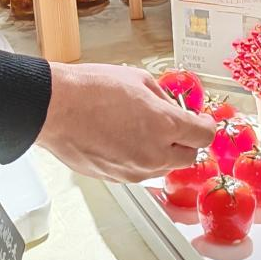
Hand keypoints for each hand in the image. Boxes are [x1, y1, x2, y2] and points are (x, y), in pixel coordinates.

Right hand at [37, 62, 215, 180]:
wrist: (55, 108)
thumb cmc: (91, 90)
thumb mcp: (139, 80)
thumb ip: (163, 99)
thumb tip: (173, 108)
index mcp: (165, 126)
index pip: (204, 135)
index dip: (205, 125)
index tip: (200, 120)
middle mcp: (154, 154)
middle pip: (189, 157)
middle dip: (186, 141)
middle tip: (175, 125)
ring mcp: (134, 170)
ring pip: (164, 167)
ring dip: (163, 152)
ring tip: (142, 129)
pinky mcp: (116, 179)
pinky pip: (139, 171)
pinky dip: (140, 159)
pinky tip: (124, 139)